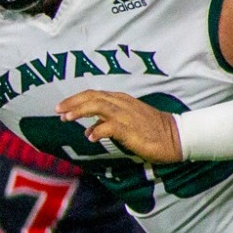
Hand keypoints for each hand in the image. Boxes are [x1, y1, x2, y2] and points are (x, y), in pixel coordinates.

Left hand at [56, 91, 180, 162]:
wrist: (175, 136)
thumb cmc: (150, 130)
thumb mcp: (125, 123)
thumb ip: (105, 123)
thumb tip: (88, 131)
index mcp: (120, 100)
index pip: (93, 94)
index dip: (75, 99)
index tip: (60, 107)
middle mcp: (121, 104)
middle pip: (92, 97)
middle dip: (72, 102)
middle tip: (57, 111)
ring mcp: (126, 115)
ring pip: (98, 106)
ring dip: (79, 111)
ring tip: (66, 118)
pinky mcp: (130, 129)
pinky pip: (109, 127)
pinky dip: (97, 130)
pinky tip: (90, 137)